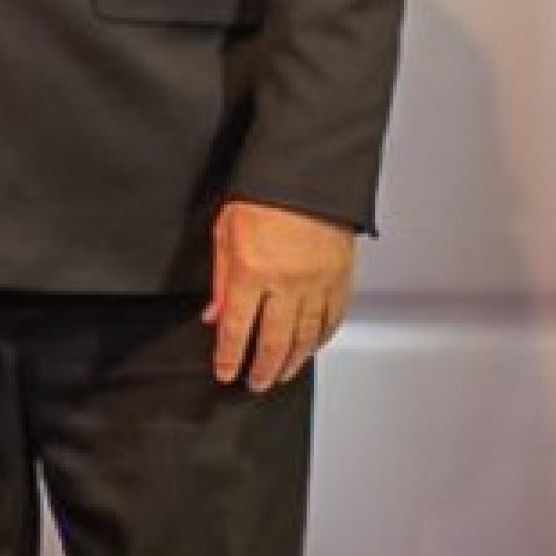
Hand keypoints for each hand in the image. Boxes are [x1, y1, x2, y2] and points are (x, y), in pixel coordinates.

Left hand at [204, 199, 355, 390]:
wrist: (305, 172)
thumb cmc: (263, 195)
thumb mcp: (225, 233)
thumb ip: (221, 280)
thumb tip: (214, 315)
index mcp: (252, 270)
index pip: (237, 328)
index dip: (230, 357)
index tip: (226, 372)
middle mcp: (286, 282)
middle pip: (273, 341)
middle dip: (262, 369)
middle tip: (255, 383)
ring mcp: (317, 282)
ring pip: (306, 337)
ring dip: (292, 361)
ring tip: (282, 374)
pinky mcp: (340, 277)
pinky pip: (332, 319)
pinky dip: (321, 339)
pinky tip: (312, 348)